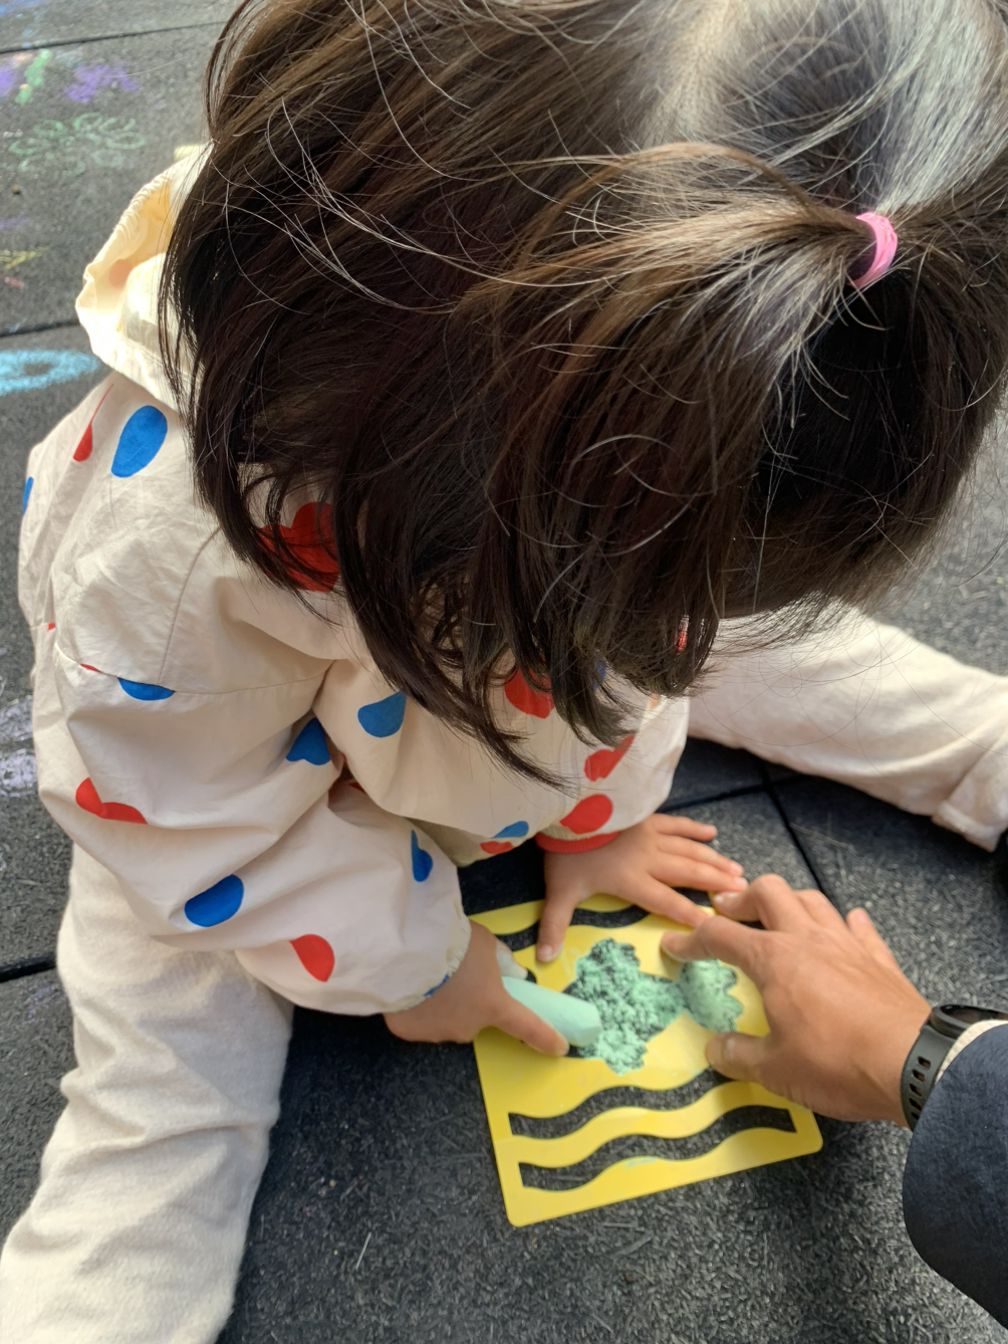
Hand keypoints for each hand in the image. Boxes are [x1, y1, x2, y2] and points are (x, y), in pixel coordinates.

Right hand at [384, 920, 568, 1054]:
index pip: (527, 1026)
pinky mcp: (408, 1032)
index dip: (545, 1038)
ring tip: (427, 976)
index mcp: (495, 1006)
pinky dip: (416, 1008)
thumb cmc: (454, 943)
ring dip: (442, 1005)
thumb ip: (501, 961)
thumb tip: (515, 974)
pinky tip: (408, 986)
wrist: (407, 951)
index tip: (560, 1049)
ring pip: (445, 1021)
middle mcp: (469, 1027)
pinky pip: (418, 1021)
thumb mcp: (486, 943)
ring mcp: (437, 1033)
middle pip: (475, 1018)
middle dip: (470, 1002)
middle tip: (457, 975)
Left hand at [538, 813, 745, 961]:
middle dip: (715, 883)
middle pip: (688, 873)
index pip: (667, 902)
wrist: (567, 810)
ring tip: (737, 870)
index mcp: (632, 880)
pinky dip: (694, 829)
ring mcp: (650, 835)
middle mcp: (648, 859)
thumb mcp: (558, 892)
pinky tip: (711, 833)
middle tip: (742, 891)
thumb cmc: (565, 854)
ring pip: (689, 850)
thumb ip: (554, 925)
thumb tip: (543, 958)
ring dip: (714, 860)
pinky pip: (676, 823)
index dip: (690, 914)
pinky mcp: (646, 817)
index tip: (714, 926)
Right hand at [660, 875, 929, 1123]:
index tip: (672, 945)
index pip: (720, 937)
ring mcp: (847, 944)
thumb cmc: (836, 1063)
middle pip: (770, 892)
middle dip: (743, 899)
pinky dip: (846, 923)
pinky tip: (846, 926)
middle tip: (729, 915)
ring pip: (813, 899)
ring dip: (791, 902)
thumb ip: (740, 1056)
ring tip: (781, 918)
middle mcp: (808, 939)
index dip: (690, 939)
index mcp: (774, 959)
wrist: (914, 1064)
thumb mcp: (776, 1071)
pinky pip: (860, 927)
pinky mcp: (880, 959)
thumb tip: (715, 1050)